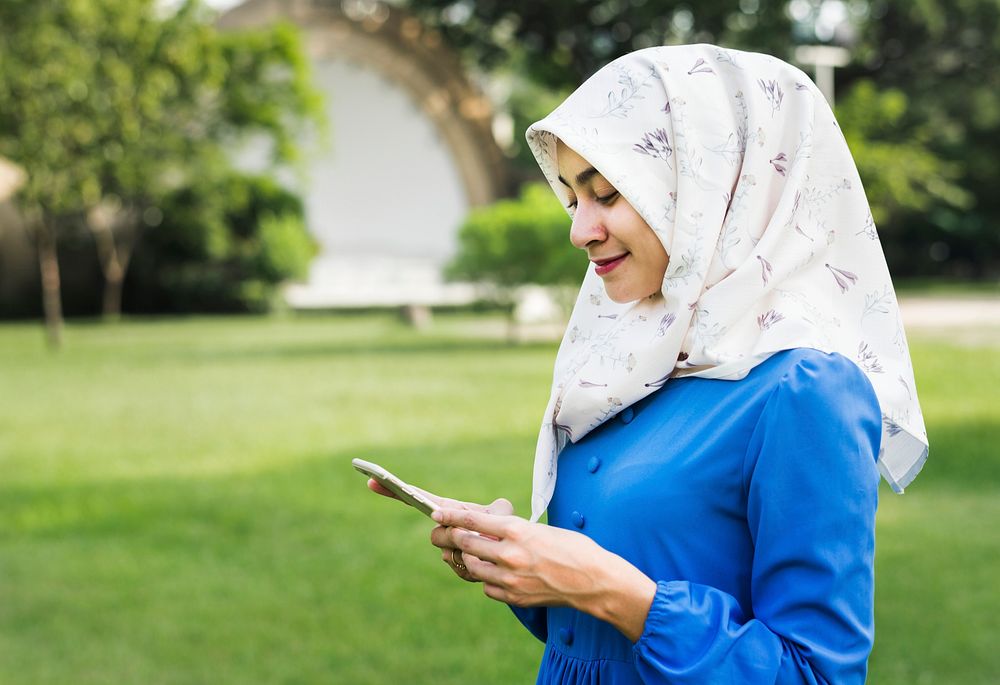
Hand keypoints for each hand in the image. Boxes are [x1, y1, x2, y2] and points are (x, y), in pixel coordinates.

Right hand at [364, 478, 511, 580]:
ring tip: (487, 547)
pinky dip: (474, 565)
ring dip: (468, 551)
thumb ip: (494, 511)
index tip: (373, 479)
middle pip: (435, 535)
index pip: (420, 498)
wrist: (512, 549)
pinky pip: (459, 568)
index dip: (396, 490)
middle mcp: (445, 528)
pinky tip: (486, 560)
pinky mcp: (457, 566)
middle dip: (452, 537)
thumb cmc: (505, 526)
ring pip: (448, 553)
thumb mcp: (502, 513)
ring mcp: (449, 548)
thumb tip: (490, 513)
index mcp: (450, 509)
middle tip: (468, 535)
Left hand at [432, 507, 656, 642]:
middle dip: (452, 538)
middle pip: (466, 544)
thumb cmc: (572, 548)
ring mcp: (510, 578)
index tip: (436, 514)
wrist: (594, 581)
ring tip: (472, 554)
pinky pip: (488, 587)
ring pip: (473, 567)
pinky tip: (496, 573)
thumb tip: (486, 530)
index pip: (472, 520)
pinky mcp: (514, 597)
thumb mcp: (540, 530)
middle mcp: (509, 554)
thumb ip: (512, 532)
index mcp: (517, 530)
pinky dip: (488, 579)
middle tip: (445, 535)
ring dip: (469, 560)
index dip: (450, 517)